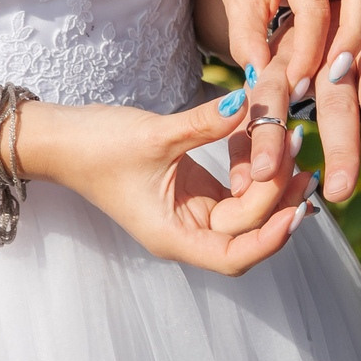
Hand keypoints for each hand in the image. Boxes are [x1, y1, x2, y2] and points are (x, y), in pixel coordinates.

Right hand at [17, 96, 313, 276]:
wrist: (60, 139)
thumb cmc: (96, 146)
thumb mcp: (154, 135)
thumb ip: (206, 124)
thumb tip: (249, 105)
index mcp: (174, 236)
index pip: (234, 255)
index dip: (270, 238)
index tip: (296, 208)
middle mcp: (186, 231)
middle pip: (248, 229)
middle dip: (277, 195)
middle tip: (300, 154)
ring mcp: (191, 212)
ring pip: (246, 209)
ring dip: (270, 179)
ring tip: (289, 138)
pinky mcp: (192, 189)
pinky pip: (235, 187)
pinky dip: (252, 166)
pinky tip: (263, 136)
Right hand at [211, 0, 360, 200]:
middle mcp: (335, 45)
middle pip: (336, 96)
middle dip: (337, 142)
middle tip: (340, 189)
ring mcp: (296, 52)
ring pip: (282, 92)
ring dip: (273, 137)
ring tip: (267, 177)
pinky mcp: (268, 63)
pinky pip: (255, 95)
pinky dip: (249, 129)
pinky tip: (243, 166)